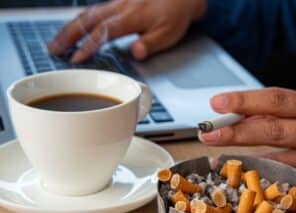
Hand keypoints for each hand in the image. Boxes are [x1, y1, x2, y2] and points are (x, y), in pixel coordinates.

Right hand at [48, 0, 205, 62]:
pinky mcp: (117, 3)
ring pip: (87, 13)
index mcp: (132, 17)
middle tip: (53, 49)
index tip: (75, 58)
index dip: (88, 45)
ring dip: (70, 28)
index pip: (104, 32)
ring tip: (56, 41)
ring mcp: (117, 4)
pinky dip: (80, 20)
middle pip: (87, 20)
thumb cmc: (175, 15)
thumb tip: (135, 52)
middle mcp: (120, 8)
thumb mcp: (168, 33)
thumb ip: (150, 44)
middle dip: (68, 35)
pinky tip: (73, 28)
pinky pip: (93, 10)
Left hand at [199, 88, 295, 193]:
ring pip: (278, 160)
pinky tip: (247, 172)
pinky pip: (289, 178)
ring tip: (218, 156)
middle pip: (273, 131)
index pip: (278, 100)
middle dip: (235, 132)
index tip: (218, 103)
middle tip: (208, 134)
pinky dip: (266, 174)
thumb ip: (285, 111)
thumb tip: (246, 115)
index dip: (245, 100)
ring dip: (244, 159)